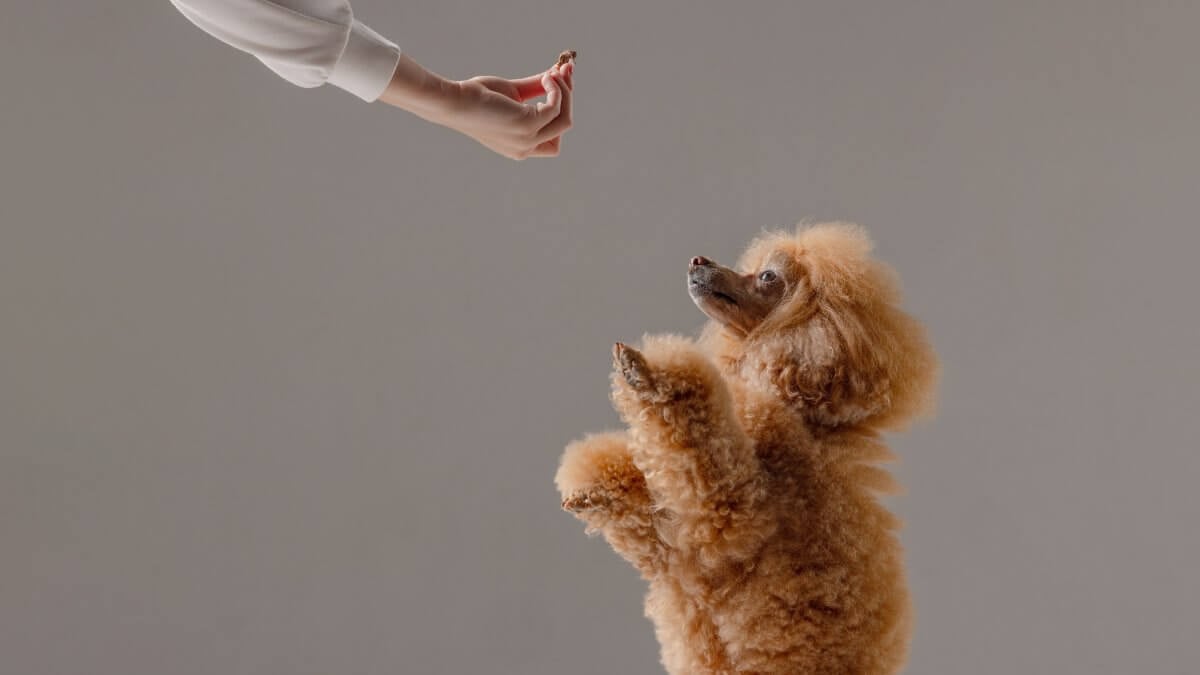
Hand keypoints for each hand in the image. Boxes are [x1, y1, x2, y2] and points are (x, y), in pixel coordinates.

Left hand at [379, 54, 574, 159]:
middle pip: (563, 128)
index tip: (559, 84)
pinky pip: (555, 107)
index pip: (554, 139)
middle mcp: (525, 150)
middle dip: (568, 98)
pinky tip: (546, 77)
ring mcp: (526, 141)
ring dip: (565, 93)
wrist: (454, 101)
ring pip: (565, 120)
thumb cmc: (477, 97)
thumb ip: (536, 88)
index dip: (560, 111)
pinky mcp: (526, 126)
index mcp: (520, 148)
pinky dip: (555, 89)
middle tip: (564, 71)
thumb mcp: (513, 93)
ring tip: (553, 73)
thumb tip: (559, 74)